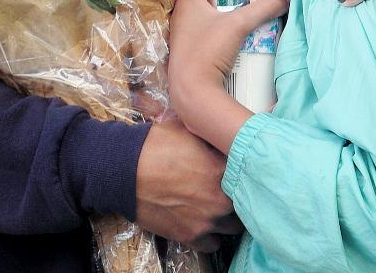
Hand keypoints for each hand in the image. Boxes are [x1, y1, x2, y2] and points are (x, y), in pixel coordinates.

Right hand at [135, 119, 242, 248]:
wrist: (125, 170)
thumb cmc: (156, 146)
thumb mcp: (191, 131)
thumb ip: (213, 141)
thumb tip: (223, 138)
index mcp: (224, 169)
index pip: (249, 174)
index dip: (243, 173)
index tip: (239, 172)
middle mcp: (220, 198)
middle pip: (244, 203)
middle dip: (237, 196)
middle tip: (227, 190)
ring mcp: (206, 220)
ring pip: (233, 227)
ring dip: (227, 218)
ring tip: (216, 208)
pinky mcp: (189, 236)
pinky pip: (213, 244)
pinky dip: (211, 236)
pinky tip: (204, 223)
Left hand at [168, 0, 288, 150]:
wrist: (193, 94)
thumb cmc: (209, 51)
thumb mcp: (239, 25)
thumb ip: (263, 8)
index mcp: (188, 0)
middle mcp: (183, 14)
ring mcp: (186, 34)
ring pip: (211, 16)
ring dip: (229, 13)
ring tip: (252, 10)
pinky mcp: (191, 51)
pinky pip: (210, 32)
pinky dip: (224, 29)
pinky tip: (241, 33)